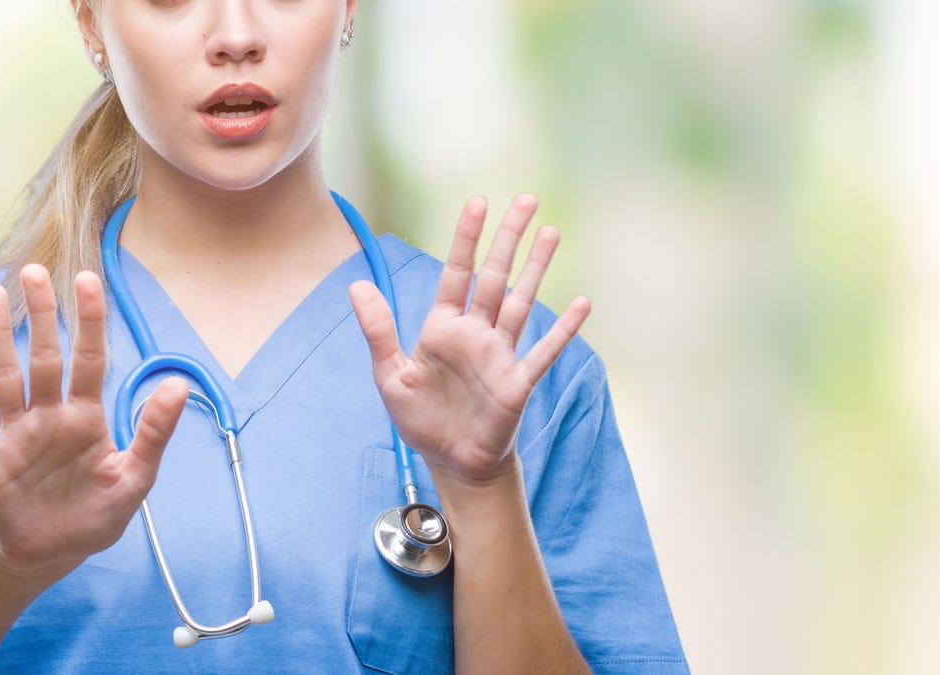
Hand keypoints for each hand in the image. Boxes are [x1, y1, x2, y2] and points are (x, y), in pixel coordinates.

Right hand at [0, 265, 187, 578]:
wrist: (53, 555)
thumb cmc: (97, 513)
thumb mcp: (135, 478)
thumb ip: (154, 432)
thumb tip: (180, 385)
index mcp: (88, 417)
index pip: (91, 359)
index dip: (90, 321)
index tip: (88, 279)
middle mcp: (51, 416)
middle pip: (45, 356)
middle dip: (42, 315)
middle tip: (34, 271)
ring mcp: (17, 434)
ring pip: (5, 377)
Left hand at [349, 194, 589, 484]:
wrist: (452, 462)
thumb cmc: (422, 419)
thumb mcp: (390, 376)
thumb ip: (378, 331)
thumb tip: (357, 286)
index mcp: (443, 328)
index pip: (457, 272)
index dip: (467, 238)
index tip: (478, 203)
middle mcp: (475, 334)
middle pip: (494, 276)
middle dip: (509, 238)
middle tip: (527, 199)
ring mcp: (500, 355)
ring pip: (521, 302)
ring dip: (536, 269)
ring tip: (551, 232)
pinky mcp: (518, 382)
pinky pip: (544, 351)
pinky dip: (564, 330)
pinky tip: (583, 304)